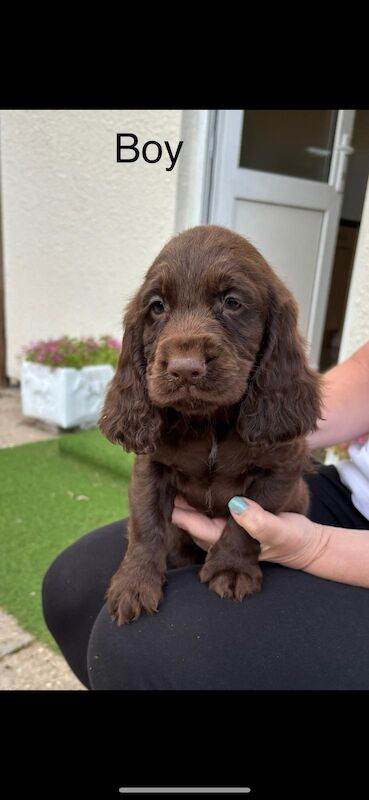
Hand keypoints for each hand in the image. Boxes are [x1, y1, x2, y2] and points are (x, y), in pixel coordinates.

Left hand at [172, 494, 327, 569]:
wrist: (310, 545)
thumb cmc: (294, 539)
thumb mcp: (279, 530)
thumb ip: (259, 522)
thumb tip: (236, 507)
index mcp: (228, 542)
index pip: (196, 526)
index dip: (181, 513)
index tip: (167, 494)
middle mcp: (224, 537)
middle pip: (194, 522)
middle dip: (179, 506)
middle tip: (165, 480)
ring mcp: (230, 530)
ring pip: (202, 516)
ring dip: (190, 501)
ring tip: (176, 478)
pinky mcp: (238, 520)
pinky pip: (215, 510)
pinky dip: (206, 499)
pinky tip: (200, 483)